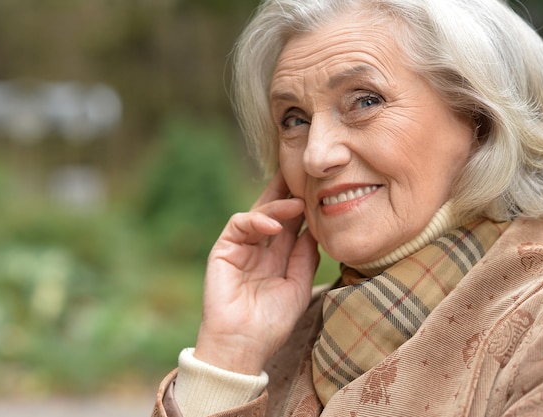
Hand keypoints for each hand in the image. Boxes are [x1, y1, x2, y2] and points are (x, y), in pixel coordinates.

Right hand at [194, 171, 319, 374]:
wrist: (244, 344)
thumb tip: (314, 229)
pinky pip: (239, 224)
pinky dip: (256, 220)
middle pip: (273, 210)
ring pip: (257, 213)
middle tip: (303, 172)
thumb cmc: (272, 322)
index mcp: (277, 257)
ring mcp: (240, 247)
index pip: (290, 223)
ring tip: (298, 204)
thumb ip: (304, 257)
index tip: (319, 188)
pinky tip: (274, 225)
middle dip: (287, 191)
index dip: (302, 205)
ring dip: (278, 206)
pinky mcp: (223, 250)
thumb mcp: (298, 286)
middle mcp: (259, 248)